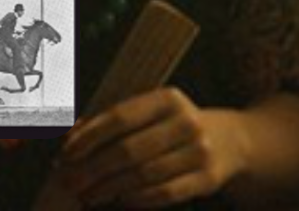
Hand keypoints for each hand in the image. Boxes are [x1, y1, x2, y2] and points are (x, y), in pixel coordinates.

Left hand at [56, 87, 246, 207]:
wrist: (232, 141)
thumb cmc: (174, 127)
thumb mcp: (152, 113)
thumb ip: (114, 122)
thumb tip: (70, 137)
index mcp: (170, 99)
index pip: (121, 117)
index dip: (90, 137)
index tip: (66, 154)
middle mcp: (188, 122)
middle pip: (129, 150)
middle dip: (93, 169)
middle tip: (70, 181)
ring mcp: (201, 151)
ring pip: (143, 175)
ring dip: (109, 189)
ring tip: (88, 195)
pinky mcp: (207, 178)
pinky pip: (164, 194)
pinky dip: (136, 200)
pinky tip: (117, 202)